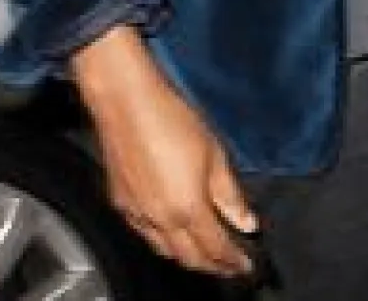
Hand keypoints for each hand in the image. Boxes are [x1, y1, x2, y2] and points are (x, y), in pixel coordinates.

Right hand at [71, 27, 256, 276]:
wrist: (126, 101)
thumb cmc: (170, 117)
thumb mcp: (213, 152)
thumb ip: (229, 193)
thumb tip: (246, 220)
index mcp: (186, 209)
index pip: (214, 249)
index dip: (233, 261)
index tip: (246, 264)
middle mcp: (159, 219)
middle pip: (188, 258)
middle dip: (211, 266)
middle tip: (228, 264)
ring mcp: (136, 214)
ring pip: (164, 251)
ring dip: (186, 256)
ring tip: (204, 251)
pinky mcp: (120, 203)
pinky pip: (144, 235)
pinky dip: (163, 241)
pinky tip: (172, 229)